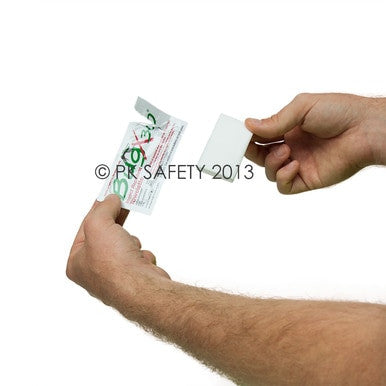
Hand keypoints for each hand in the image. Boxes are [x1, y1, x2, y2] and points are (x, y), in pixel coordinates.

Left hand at [66, 194, 169, 308]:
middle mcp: (93, 272)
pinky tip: (141, 261)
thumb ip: (103, 208)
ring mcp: (114, 276)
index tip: (108, 195)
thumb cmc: (114, 263)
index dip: (97, 209)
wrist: (141, 288)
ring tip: (131, 247)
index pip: (85, 227)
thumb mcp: (98, 224)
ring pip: (124, 245)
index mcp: (77, 262)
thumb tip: (111, 200)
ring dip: (131, 241)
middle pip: (105, 236)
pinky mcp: (134, 278)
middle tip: (125, 203)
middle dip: (116, 224)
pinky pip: (137, 256)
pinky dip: (142, 254)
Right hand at [245, 93, 385, 193]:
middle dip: (250, 151)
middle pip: (260, 155)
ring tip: (287, 151)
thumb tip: (248, 126)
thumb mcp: (302, 108)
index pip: (261, 136)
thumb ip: (275, 120)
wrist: (365, 129)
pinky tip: (294, 164)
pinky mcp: (307, 180)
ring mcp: (299, 164)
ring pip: (270, 172)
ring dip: (272, 162)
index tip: (237, 135)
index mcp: (289, 129)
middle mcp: (292, 147)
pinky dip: (283, 177)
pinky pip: (284, 186)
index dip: (247, 137)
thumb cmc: (339, 112)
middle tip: (244, 146)